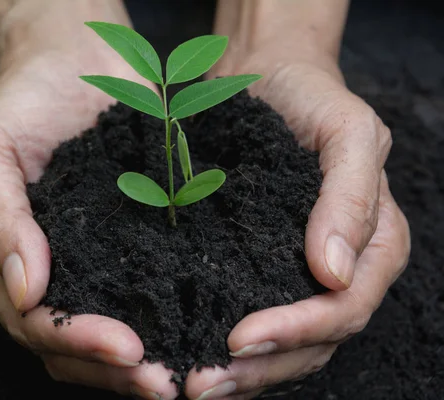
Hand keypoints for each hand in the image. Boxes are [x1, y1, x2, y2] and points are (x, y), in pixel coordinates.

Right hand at [0, 3, 177, 397]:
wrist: (73, 62)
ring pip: (100, 336)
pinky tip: (193, 335)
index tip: (128, 349)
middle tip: (163, 381)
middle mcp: (40, 272)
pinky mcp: (124, 249)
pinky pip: (138, 296)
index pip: (31, 320)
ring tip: (182, 376)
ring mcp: (84, 265)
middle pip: (65, 342)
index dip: (74, 340)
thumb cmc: (23, 101)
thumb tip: (26, 290)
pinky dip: (161, 323)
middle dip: (110, 368)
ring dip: (136, 365)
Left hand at [183, 49, 410, 398]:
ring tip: (192, 385)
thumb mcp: (348, 131)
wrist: (267, 76)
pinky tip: (190, 353)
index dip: (296, 331)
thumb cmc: (312, 98)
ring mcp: (296, 274)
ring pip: (281, 346)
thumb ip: (351, 197)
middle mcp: (338, 272)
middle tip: (201, 385)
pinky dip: (224, 345)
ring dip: (241, 372)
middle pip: (311, 344)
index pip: (343, 310)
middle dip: (260, 368)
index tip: (240, 336)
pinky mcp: (257, 267)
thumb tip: (336, 273)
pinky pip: (250, 317)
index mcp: (373, 246)